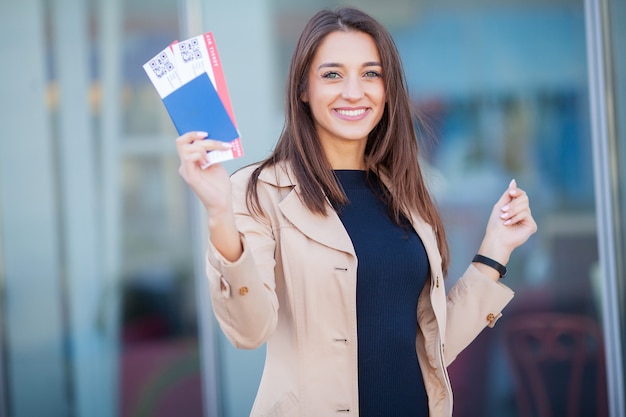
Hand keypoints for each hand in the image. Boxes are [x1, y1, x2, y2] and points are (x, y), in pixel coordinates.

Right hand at [176, 131, 242, 260]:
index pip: (183, 141)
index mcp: (190, 160)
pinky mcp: (189, 176)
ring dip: (205, 146)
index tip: (206, 131)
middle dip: (199, 137)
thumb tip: (215, 135)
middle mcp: (185, 164)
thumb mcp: (216, 163)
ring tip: (216, 154)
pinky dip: (200, 155)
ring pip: (187, 147)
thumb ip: (212, 151)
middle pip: (183, 141)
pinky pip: (189, 158)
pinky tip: (209, 162)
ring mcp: (185, 170)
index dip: (191, 133)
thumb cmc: (220, 185)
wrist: (222, 203)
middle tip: (212, 138)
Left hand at [478, 179, 537, 267]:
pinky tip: (508, 223)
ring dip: (512, 211)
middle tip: (503, 211)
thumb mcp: (500, 205)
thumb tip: (514, 181)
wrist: (496, 238)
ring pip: (525, 206)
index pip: (521, 194)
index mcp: (516, 207)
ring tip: (504, 218)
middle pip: (524, 198)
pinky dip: (515, 218)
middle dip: (512, 203)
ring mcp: (528, 219)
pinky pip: (526, 214)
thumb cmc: (496, 223)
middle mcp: (523, 212)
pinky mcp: (531, 226)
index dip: (517, 192)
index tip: (510, 193)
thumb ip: (508, 194)